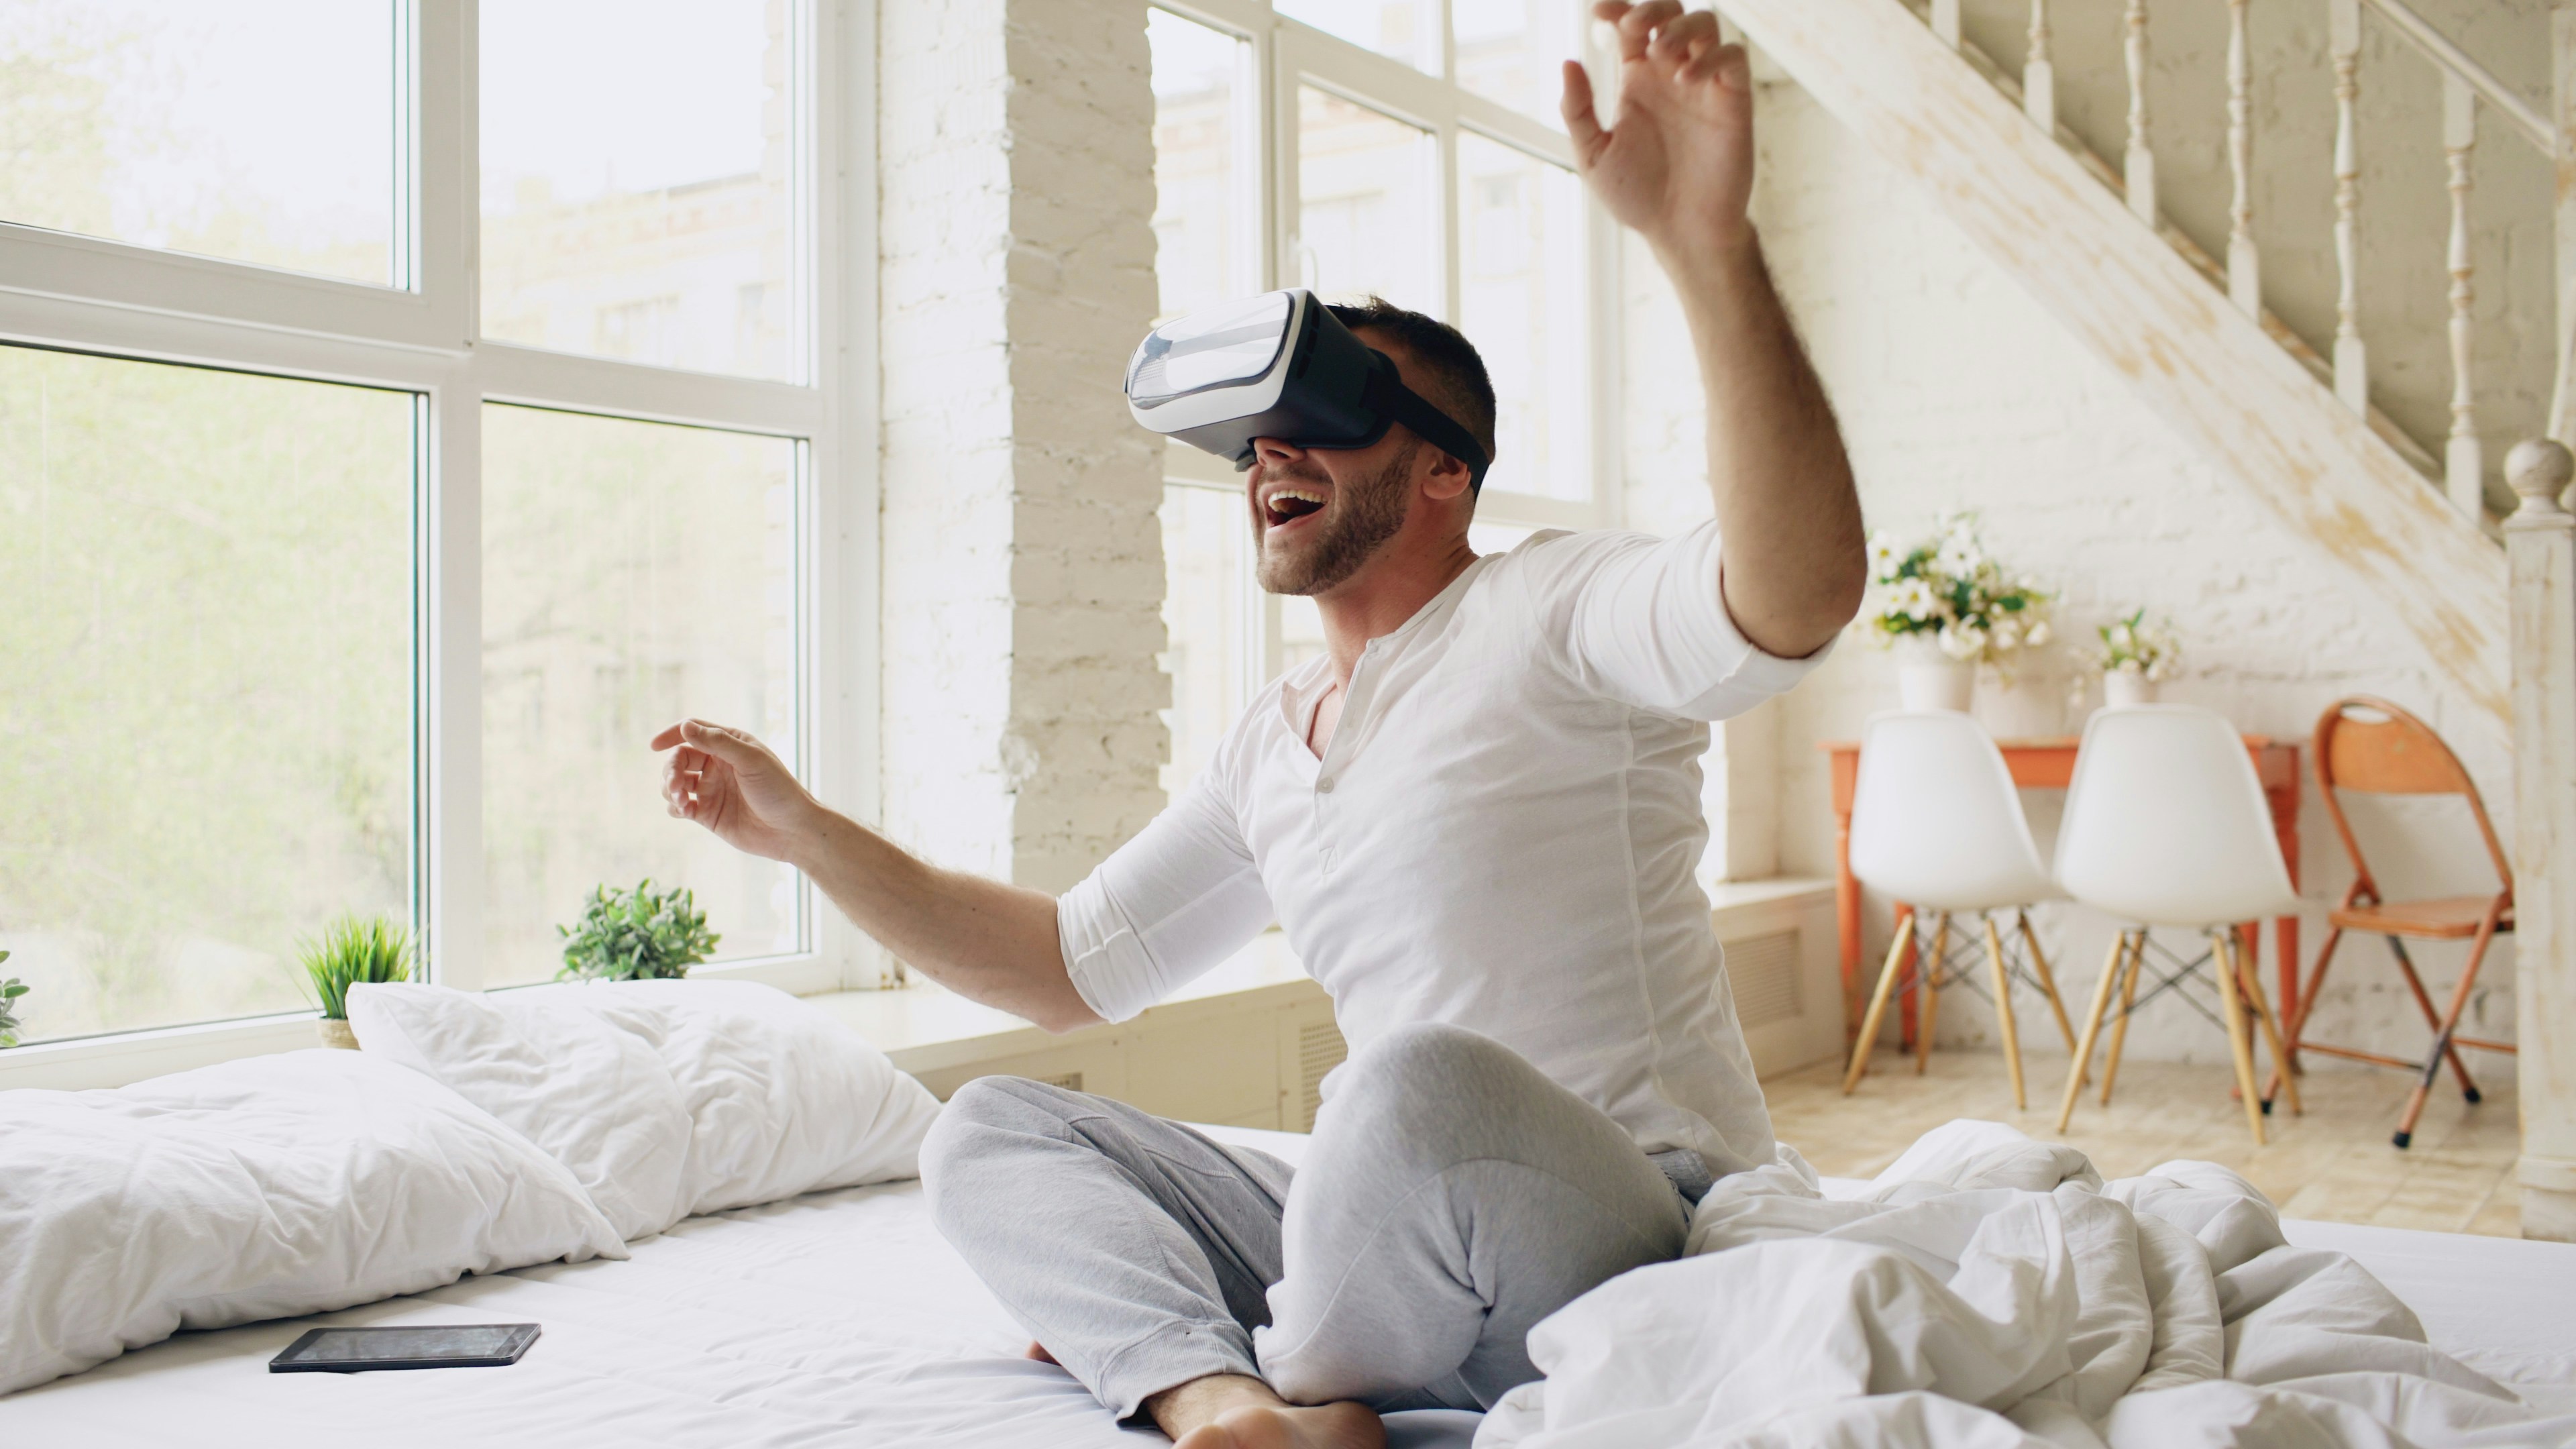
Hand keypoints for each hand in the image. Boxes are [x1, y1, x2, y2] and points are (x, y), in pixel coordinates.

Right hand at [651, 719, 817, 863]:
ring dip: (670, 788)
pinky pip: (679, 807)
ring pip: (675, 782)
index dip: (671, 735)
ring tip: (682, 800)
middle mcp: (718, 765)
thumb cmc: (778, 790)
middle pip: (679, 758)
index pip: (692, 731)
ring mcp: (712, 790)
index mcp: (730, 745)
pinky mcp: (708, 814)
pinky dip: (674, 807)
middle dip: (671, 770)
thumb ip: (718, 742)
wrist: (792, 830)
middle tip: (676, 785)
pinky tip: (684, 810)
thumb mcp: (751, 760)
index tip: (653, 746)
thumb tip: (685, 726)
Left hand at [1563, 1, 1755, 267]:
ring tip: (1661, 52)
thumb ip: (1578, 110)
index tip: (1596, 11)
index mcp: (1638, 81)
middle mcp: (1671, 75)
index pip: (1630, 27)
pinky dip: (1712, 57)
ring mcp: (1704, 86)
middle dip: (1652, 9)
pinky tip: (1686, 79)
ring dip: (1681, 27)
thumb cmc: (1638, 197)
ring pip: (1705, 25)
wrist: (1680, 232)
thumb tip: (1569, 62)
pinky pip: (1732, 59)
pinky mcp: (1732, 101)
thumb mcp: (1594, 156)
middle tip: (1632, 28)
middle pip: (1670, 14)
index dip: (1616, 9)